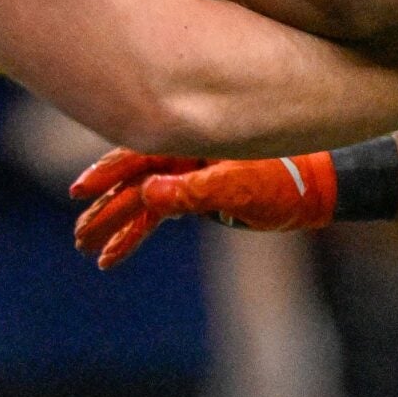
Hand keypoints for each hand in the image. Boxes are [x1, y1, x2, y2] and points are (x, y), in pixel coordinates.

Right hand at [71, 148, 336, 268]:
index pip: (140, 154)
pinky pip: (158, 214)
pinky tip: (113, 255)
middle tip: (78, 235)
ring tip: (85, 246)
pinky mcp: (196, 195)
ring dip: (115, 223)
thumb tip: (146, 194)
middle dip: (105, 206)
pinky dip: (136, 234)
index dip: (107, 173)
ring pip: (141, 200)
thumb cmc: (288, 178)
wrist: (319, 187)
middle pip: (133, 179)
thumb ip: (196, 190)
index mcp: (193, 141)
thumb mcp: (243, 186)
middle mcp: (185, 153)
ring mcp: (189, 174)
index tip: (79, 191)